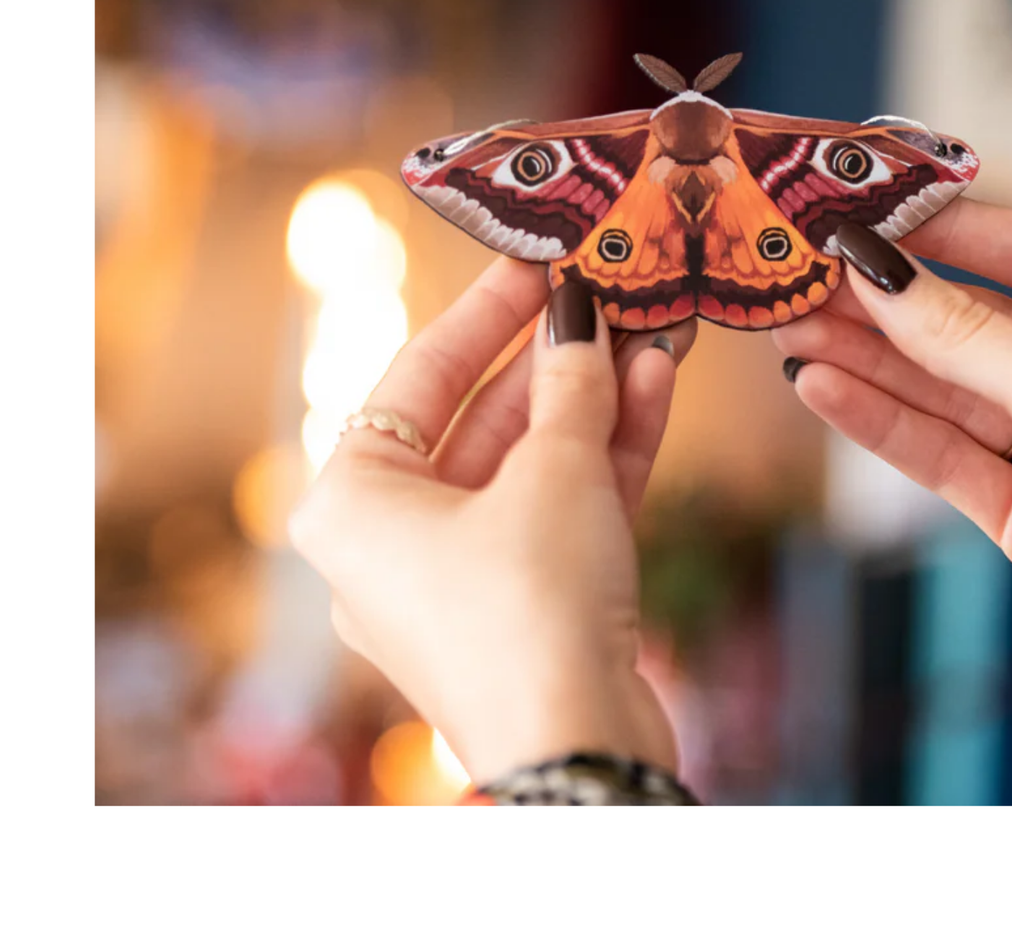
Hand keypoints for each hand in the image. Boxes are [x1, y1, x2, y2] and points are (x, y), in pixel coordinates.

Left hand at [289, 258, 695, 784]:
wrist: (579, 750)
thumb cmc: (528, 610)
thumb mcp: (555, 471)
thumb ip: (571, 383)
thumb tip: (584, 315)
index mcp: (355, 501)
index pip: (421, 374)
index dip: (485, 311)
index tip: (535, 261)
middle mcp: (398, 537)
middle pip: (485, 417)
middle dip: (558, 356)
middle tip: (608, 292)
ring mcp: (466, 572)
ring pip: (535, 460)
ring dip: (596, 397)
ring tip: (652, 328)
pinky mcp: (528, 599)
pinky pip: (562, 504)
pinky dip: (607, 450)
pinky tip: (656, 384)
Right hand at [773, 206, 1011, 760]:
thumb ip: (965, 333)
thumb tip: (876, 274)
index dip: (952, 234)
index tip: (871, 216)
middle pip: (982, 325)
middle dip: (894, 307)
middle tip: (813, 277)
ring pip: (953, 391)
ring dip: (872, 362)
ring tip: (793, 328)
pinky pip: (947, 451)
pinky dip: (885, 421)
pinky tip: (824, 387)